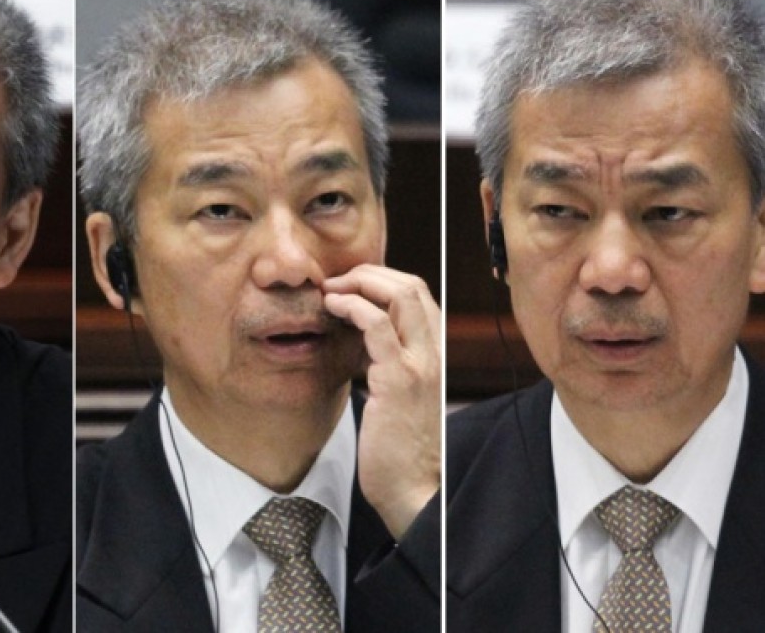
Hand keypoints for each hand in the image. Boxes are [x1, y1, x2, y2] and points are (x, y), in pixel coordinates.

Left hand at [323, 264, 440, 538]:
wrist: (413, 491)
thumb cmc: (401, 450)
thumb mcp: (402, 398)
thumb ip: (391, 366)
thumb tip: (363, 343)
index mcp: (434, 356)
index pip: (418, 296)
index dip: (383, 280)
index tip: (350, 287)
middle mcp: (434, 353)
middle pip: (412, 285)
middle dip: (369, 273)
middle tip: (336, 282)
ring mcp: (420, 364)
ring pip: (401, 295)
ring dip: (359, 282)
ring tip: (330, 291)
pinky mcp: (398, 380)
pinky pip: (377, 326)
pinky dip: (353, 306)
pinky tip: (333, 308)